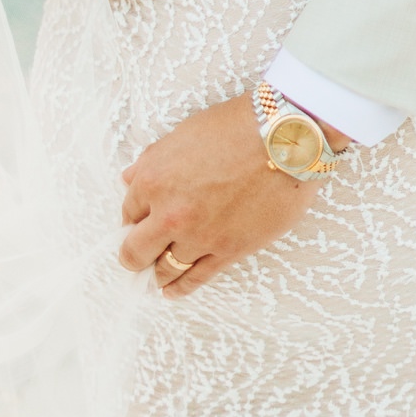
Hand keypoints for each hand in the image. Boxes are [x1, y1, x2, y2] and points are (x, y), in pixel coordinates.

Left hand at [119, 93, 317, 297]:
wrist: (287, 137)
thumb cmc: (239, 125)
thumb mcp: (187, 131)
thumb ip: (154, 159)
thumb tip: (130, 178)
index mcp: (155, 179)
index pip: (128, 210)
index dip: (135, 215)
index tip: (142, 219)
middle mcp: (169, 213)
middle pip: (135, 251)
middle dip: (135, 252)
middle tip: (141, 252)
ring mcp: (198, 236)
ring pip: (164, 269)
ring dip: (157, 271)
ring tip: (158, 272)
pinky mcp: (227, 251)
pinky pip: (195, 278)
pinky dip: (180, 288)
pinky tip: (172, 291)